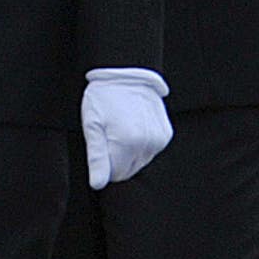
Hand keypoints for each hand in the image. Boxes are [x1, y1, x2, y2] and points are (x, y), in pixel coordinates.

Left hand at [81, 68, 172, 190]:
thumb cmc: (104, 97)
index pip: (115, 175)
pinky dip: (141, 143)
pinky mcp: (165, 135)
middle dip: (117, 158)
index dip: (104, 163)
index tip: (101, 143)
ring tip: (122, 127)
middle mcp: (147, 144)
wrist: (127, 73)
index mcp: (127, 143)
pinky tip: (134, 125)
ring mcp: (159, 140)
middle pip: (129, 170)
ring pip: (140, 161)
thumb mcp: (92, 125)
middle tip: (110, 134)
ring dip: (130, 151)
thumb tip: (98, 184)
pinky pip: (150, 150)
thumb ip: (97, 157)